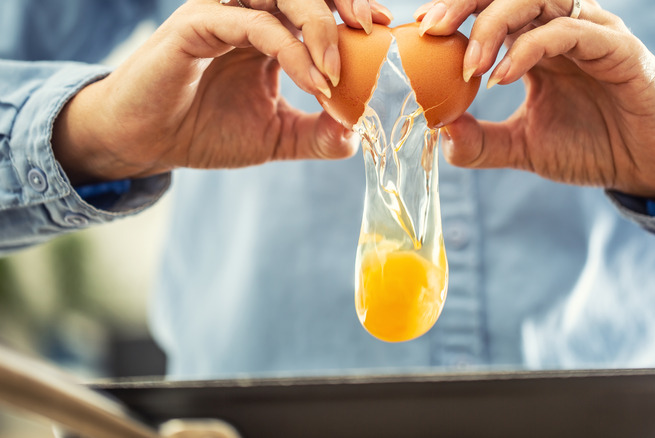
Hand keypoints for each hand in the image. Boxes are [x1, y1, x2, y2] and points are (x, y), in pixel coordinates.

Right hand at [53, 0, 392, 184]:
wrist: (147, 143)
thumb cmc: (205, 132)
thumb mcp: (276, 136)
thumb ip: (317, 133)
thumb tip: (359, 132)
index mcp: (268, 32)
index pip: (317, 7)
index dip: (352, 9)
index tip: (385, 27)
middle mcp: (248, 14)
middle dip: (344, 1)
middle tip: (372, 29)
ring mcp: (222, 12)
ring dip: (319, 25)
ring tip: (337, 71)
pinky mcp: (197, 23)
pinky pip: (254, 24)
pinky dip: (291, 50)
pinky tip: (314, 81)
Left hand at [415, 0, 654, 204]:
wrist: (650, 166)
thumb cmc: (592, 147)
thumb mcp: (523, 147)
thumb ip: (481, 141)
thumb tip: (438, 132)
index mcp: (537, 43)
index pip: (491, 8)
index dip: (456, 11)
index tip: (421, 32)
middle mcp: (562, 28)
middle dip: (466, 2)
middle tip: (433, 29)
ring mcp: (592, 33)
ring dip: (496, 23)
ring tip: (470, 64)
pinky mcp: (619, 50)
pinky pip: (570, 32)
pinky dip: (531, 48)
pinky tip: (503, 77)